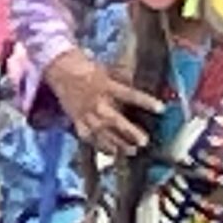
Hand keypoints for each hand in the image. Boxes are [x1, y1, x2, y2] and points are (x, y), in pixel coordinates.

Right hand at [44, 54, 161, 155]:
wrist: (61, 71)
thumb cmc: (87, 69)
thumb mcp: (108, 70)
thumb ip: (123, 79)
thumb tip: (140, 84)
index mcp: (107, 87)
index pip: (130, 95)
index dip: (146, 102)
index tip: (161, 109)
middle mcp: (97, 103)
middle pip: (116, 121)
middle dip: (130, 133)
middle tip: (144, 141)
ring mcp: (86, 114)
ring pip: (104, 134)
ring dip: (118, 144)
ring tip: (132, 151)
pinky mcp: (78, 122)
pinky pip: (89, 138)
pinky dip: (100, 146)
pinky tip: (111, 152)